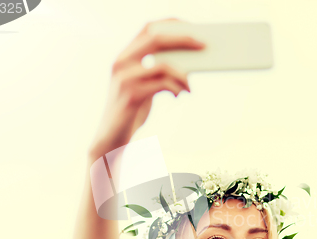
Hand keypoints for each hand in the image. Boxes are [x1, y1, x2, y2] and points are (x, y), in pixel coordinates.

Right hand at [88, 18, 205, 157]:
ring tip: (190, 86)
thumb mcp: (145, 86)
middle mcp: (121, 62)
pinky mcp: (131, 95)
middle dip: (183, 39)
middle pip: (156, 39)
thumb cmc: (133, 110)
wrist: (113, 137)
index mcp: (124, 55)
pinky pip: (162, 84)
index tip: (192, 27)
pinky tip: (180, 95)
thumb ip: (158, 71)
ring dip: (183, 74)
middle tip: (204, 45)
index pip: (148, 28)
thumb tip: (189, 62)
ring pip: (163, 64)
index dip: (170, 24)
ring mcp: (125, 78)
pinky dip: (177, 89)